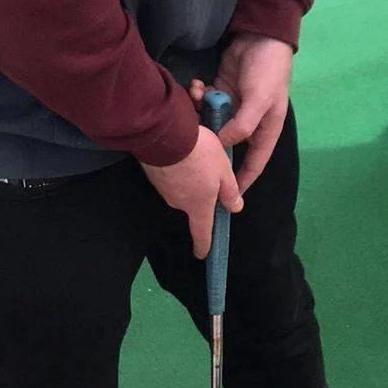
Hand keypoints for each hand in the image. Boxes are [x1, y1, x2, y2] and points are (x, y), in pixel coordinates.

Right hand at [142, 126, 242, 258]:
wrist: (164, 134)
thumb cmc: (199, 155)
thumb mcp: (223, 171)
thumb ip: (230, 191)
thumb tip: (235, 208)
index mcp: (198, 206)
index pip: (202, 232)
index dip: (204, 245)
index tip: (203, 254)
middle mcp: (178, 202)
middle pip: (193, 205)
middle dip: (201, 194)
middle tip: (209, 172)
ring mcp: (163, 189)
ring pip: (181, 188)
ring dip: (189, 178)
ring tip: (196, 157)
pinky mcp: (153, 175)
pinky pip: (170, 176)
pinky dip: (177, 169)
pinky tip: (182, 153)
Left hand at [190, 35, 293, 192]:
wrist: (261, 36)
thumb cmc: (267, 71)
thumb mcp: (259, 100)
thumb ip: (242, 125)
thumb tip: (221, 145)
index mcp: (265, 129)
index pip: (254, 163)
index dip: (242, 181)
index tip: (227, 201)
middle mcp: (248, 122)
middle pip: (226, 145)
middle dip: (209, 147)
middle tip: (188, 153)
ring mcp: (233, 106)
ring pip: (211, 122)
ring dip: (200, 113)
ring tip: (195, 100)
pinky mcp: (220, 90)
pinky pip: (204, 102)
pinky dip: (197, 97)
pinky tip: (195, 86)